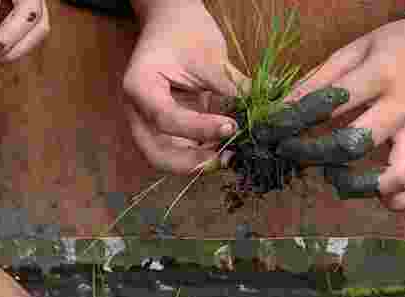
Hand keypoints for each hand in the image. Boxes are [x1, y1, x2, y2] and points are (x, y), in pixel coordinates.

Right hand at [122, 0, 247, 173]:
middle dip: (193, 163)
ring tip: (233, 154)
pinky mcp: (169, 132)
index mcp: (140, 86)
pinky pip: (184, 153)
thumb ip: (231, 87)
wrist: (173, 26)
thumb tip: (266, 114)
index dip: (200, 128)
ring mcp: (151, 126)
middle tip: (227, 159)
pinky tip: (229, 149)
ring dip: (202, 162)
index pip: (165, 119)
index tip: (231, 126)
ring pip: (171, 160)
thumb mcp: (209, 56)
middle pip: (158, 154)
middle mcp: (139, 113)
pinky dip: (206, 155)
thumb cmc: (185, 32)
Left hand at [275, 15, 404, 207]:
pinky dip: (397, 201)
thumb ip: (319, 79)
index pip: (331, 102)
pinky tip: (374, 193)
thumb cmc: (396, 46)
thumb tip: (282, 110)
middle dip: (313, 153)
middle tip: (292, 152)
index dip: (294, 118)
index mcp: (384, 74)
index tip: (271, 129)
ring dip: (358, 187)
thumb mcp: (356, 49)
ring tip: (335, 177)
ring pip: (397, 177)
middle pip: (355, 144)